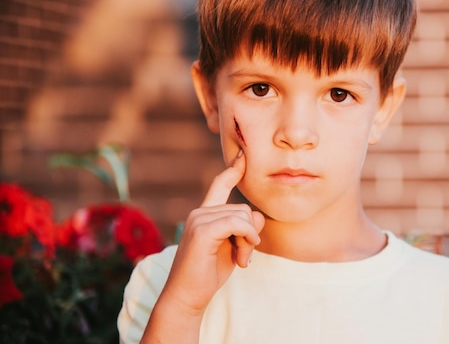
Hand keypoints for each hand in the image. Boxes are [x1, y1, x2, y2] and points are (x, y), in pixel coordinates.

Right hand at [158, 150, 264, 315]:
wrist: (187, 297)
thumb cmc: (208, 274)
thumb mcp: (233, 247)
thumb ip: (245, 229)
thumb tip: (258, 215)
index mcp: (205, 214)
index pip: (220, 184)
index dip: (233, 170)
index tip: (242, 154)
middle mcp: (200, 212)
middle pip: (243, 208)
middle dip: (251, 234)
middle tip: (245, 257)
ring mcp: (199, 219)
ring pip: (242, 216)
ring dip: (250, 241)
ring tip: (241, 260)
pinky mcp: (202, 230)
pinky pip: (237, 223)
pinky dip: (247, 238)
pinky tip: (243, 257)